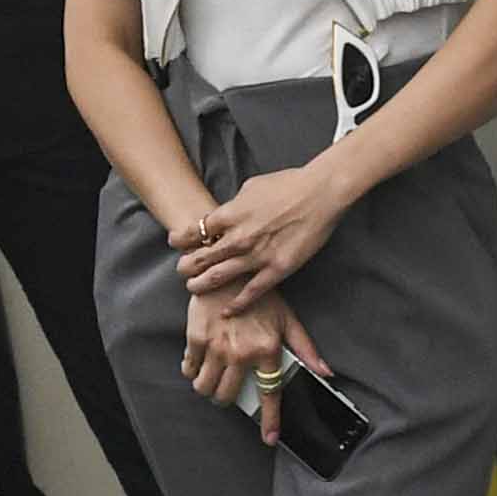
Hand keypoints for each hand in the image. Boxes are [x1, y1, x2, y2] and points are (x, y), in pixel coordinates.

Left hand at [173, 160, 357, 308]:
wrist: (319, 193)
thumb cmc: (288, 185)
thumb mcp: (251, 187)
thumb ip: (234, 205)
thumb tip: (225, 213)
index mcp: (230, 215)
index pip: (194, 231)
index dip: (181, 239)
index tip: (177, 243)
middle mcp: (238, 238)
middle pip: (201, 258)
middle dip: (186, 266)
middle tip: (182, 271)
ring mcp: (256, 256)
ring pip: (219, 277)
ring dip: (201, 285)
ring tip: (193, 289)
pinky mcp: (276, 269)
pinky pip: (251, 292)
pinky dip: (236, 303)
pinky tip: (227, 310)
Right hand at [179, 286, 322, 442]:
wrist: (227, 270)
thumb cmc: (260, 296)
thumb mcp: (287, 319)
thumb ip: (305, 348)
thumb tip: (325, 372)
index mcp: (267, 349)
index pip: (270, 392)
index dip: (270, 420)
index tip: (269, 438)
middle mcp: (242, 353)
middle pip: (228, 396)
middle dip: (225, 399)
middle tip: (226, 391)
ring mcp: (217, 348)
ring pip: (205, 387)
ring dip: (207, 389)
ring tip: (211, 380)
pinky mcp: (196, 339)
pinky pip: (190, 369)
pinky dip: (192, 370)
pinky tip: (198, 362)